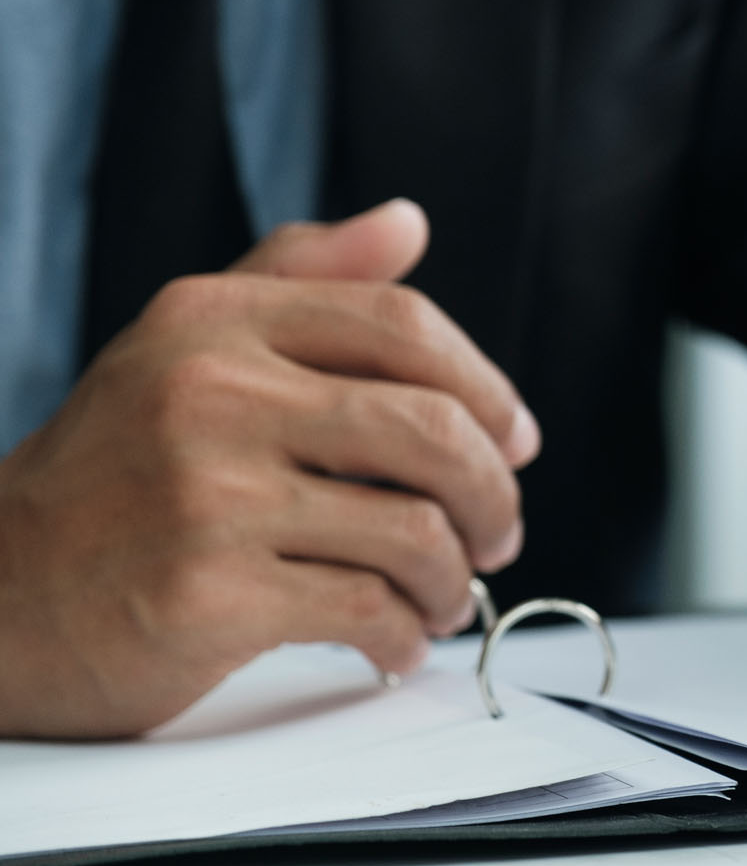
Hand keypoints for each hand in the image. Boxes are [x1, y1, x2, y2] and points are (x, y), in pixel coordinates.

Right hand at [0, 200, 537, 737]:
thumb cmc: (114, 475)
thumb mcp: (189, 346)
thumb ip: (303, 278)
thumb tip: (408, 223)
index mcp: (216, 321)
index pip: (404, 325)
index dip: (486, 387)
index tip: (514, 439)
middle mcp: (210, 393)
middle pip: (433, 428)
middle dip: (493, 492)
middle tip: (497, 532)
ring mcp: (207, 496)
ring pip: (414, 528)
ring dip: (454, 576)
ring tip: (442, 596)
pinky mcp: (207, 594)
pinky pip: (366, 608)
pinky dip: (403, 635)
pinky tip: (392, 642)